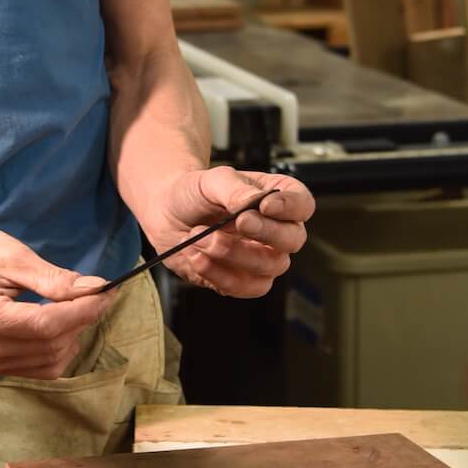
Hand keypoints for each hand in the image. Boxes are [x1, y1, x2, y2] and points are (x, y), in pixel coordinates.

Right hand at [0, 214, 116, 377]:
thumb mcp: (13, 256)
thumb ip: (55, 280)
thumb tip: (97, 290)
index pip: (47, 325)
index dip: (85, 311)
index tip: (109, 292)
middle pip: (51, 347)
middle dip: (82, 321)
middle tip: (98, 294)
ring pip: (48, 363)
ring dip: (71, 337)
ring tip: (75, 306)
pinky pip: (36, 368)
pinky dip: (55, 348)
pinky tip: (57, 323)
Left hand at [144, 166, 314, 298]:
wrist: (165, 214)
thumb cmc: (193, 193)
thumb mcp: (211, 180)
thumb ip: (233, 188)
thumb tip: (253, 202)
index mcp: (276, 200)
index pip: (302, 204)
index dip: (291, 207)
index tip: (266, 205)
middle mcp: (275, 231)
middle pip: (293, 240)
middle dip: (265, 232)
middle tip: (237, 222)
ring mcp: (261, 259)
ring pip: (268, 267)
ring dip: (232, 253)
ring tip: (200, 237)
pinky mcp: (240, 280)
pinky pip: (242, 287)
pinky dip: (216, 273)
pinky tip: (196, 257)